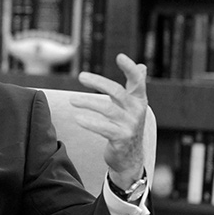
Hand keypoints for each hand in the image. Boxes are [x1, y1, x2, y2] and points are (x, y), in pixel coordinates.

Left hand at [70, 53, 147, 189]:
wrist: (130, 158)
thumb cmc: (127, 126)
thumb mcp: (133, 106)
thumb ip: (135, 87)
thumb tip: (142, 66)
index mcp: (139, 101)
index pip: (137, 81)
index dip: (130, 68)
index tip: (120, 56)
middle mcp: (136, 111)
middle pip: (117, 91)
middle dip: (98, 82)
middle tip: (81, 76)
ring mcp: (129, 126)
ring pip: (107, 109)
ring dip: (88, 102)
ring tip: (72, 100)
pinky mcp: (121, 139)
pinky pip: (104, 128)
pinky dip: (90, 122)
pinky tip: (78, 118)